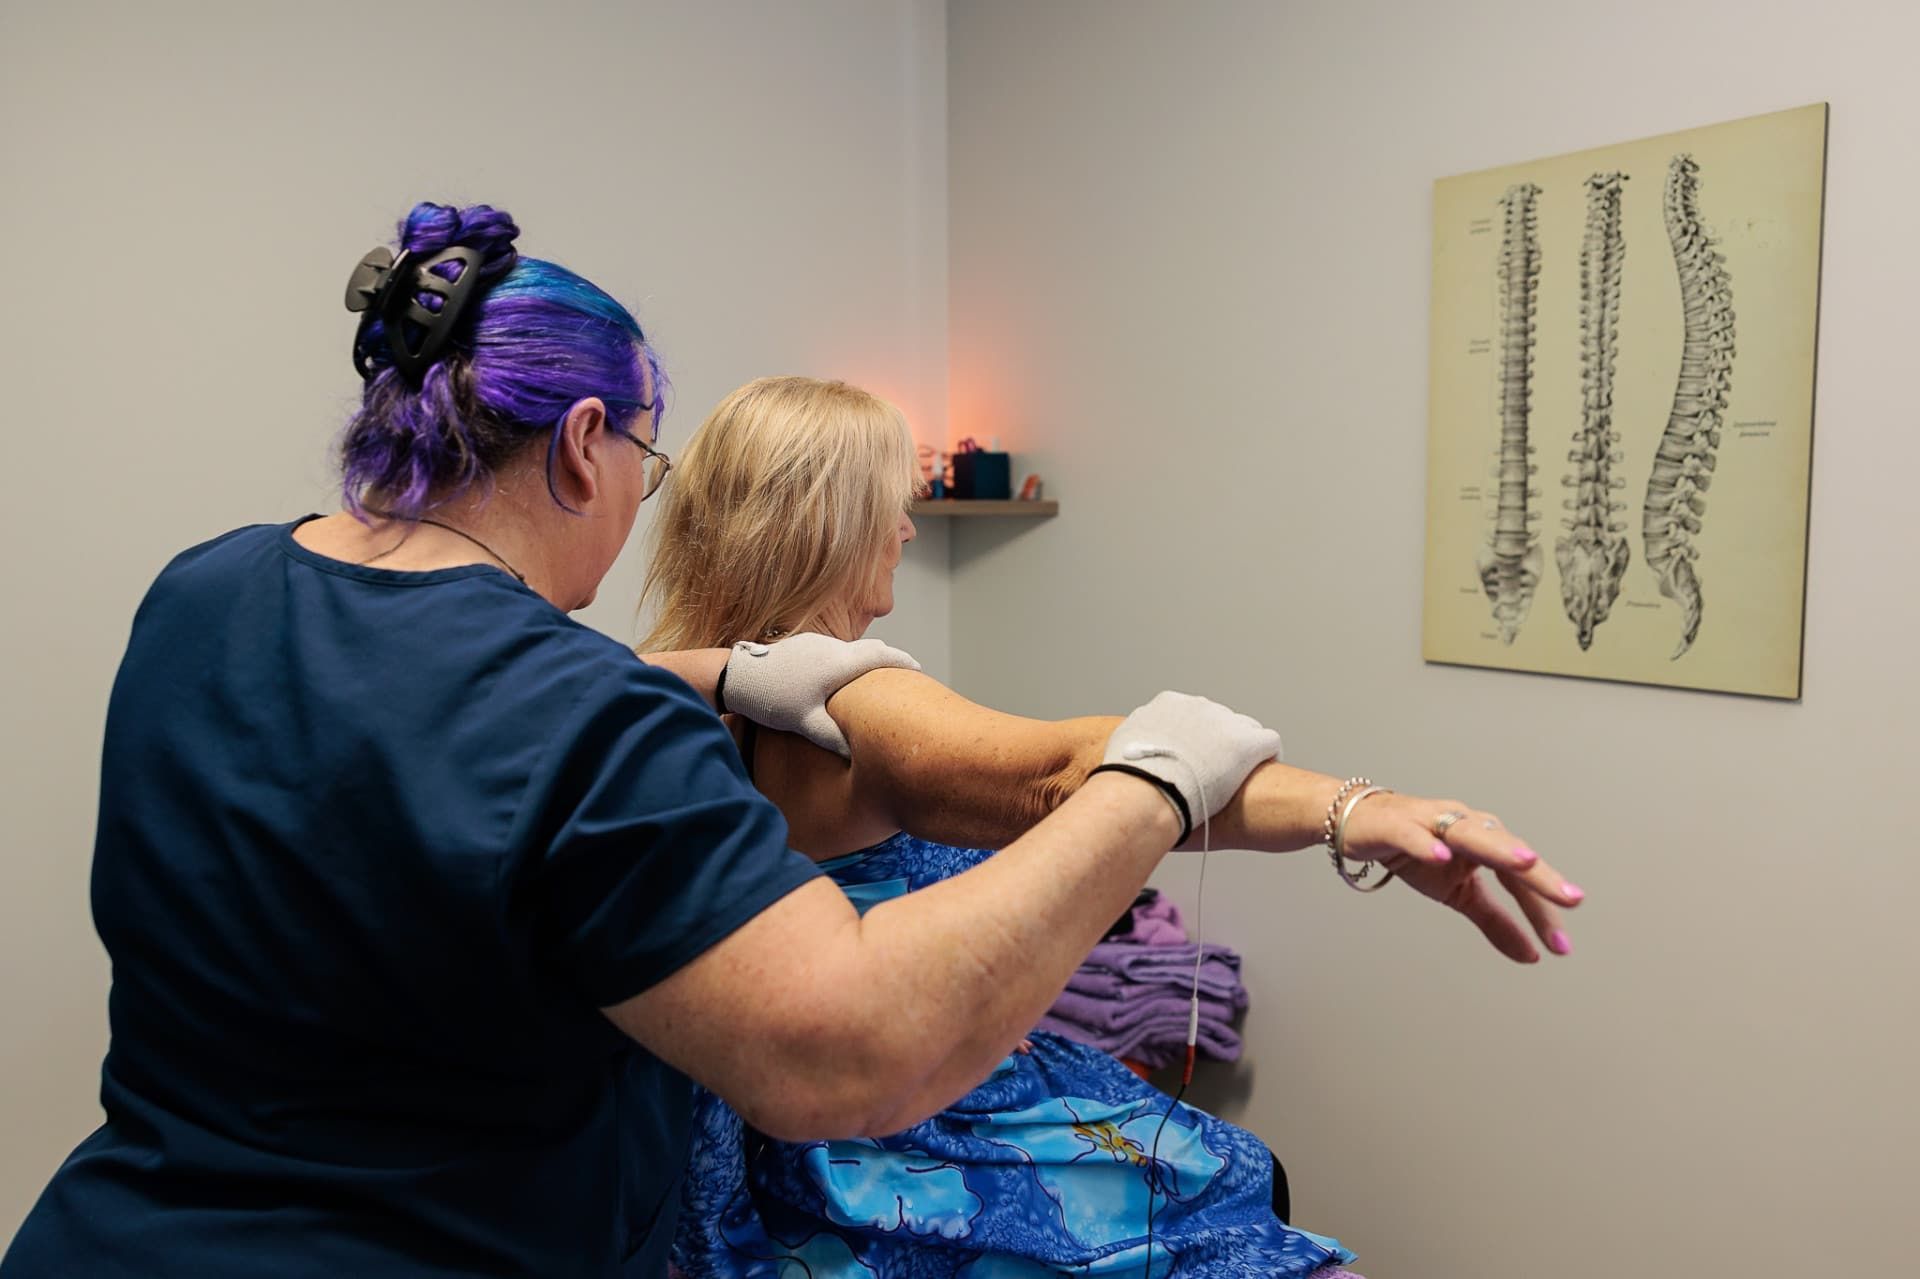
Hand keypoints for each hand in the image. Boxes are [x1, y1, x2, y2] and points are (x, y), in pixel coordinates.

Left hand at [721, 634, 919, 756]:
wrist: (737, 675)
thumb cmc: (771, 698)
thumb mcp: (804, 722)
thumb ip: (833, 736)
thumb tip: (857, 753)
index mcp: (838, 663)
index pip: (881, 656)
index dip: (903, 662)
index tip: (918, 669)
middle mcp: (831, 647)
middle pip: (870, 649)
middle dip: (889, 660)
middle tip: (903, 676)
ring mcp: (816, 643)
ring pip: (851, 649)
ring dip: (865, 661)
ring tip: (874, 680)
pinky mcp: (802, 643)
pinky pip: (834, 650)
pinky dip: (847, 660)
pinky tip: (841, 678)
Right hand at [1104, 692, 1282, 834]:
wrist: (1145, 790)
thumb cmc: (1129, 779)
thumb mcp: (1123, 748)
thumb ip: (1136, 744)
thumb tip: (1132, 758)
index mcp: (1168, 704)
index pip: (1192, 714)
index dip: (1195, 737)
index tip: (1194, 756)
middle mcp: (1198, 707)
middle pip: (1220, 719)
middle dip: (1218, 742)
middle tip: (1214, 771)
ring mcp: (1223, 723)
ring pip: (1245, 729)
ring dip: (1242, 749)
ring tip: (1242, 774)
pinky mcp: (1246, 743)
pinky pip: (1268, 742)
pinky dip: (1267, 755)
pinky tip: (1265, 770)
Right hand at [1337, 793, 1583, 963]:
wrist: (1358, 824)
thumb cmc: (1413, 851)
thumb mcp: (1459, 894)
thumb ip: (1496, 922)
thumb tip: (1532, 955)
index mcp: (1485, 843)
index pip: (1519, 880)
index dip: (1541, 911)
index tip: (1561, 946)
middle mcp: (1466, 825)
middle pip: (1507, 850)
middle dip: (1538, 874)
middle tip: (1570, 898)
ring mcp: (1432, 821)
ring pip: (1469, 833)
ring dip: (1497, 847)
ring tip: (1524, 863)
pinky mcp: (1397, 824)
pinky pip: (1415, 834)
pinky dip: (1428, 844)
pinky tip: (1441, 855)